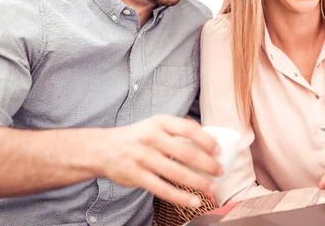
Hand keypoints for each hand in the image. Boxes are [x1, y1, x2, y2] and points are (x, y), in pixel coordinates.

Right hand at [98, 115, 223, 207]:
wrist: (103, 149)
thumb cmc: (138, 137)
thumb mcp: (155, 125)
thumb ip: (177, 130)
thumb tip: (209, 141)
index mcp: (160, 122)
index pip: (189, 129)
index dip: (207, 140)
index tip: (219, 150)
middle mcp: (152, 138)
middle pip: (187, 153)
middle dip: (208, 164)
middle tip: (220, 171)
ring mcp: (144, 158)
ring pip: (177, 174)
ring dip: (199, 182)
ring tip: (213, 188)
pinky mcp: (137, 177)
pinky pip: (163, 189)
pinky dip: (181, 198)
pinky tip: (194, 202)